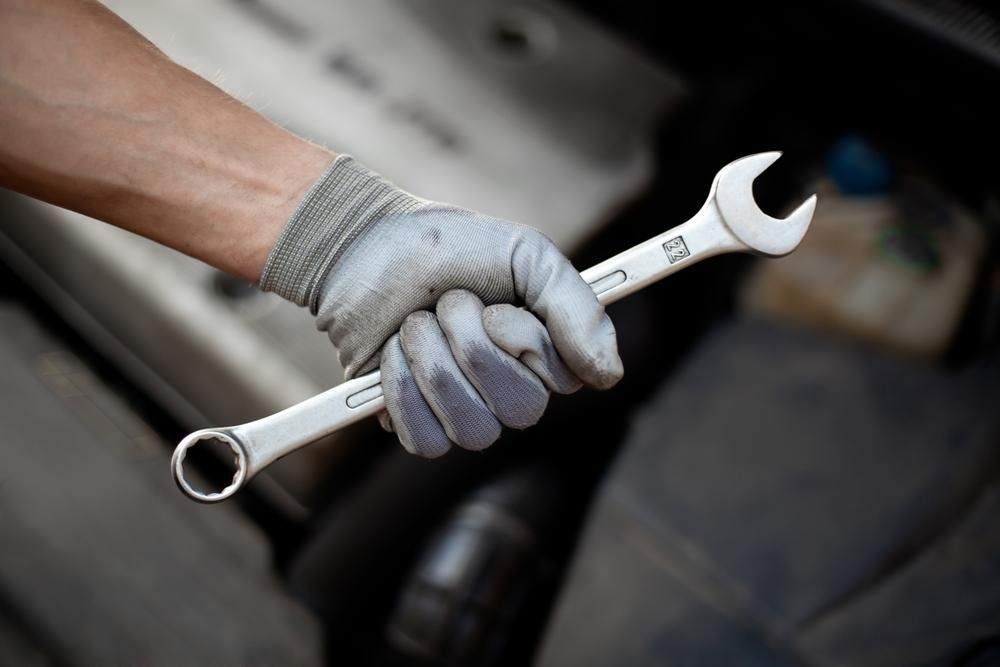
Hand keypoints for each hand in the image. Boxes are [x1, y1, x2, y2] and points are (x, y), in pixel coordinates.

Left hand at [261, 157, 622, 456]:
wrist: (367, 247)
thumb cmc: (451, 247)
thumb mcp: (527, 255)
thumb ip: (576, 306)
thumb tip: (609, 375)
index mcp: (544, 353)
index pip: (562, 381)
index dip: (525, 343)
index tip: (496, 307)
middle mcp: (511, 391)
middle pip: (519, 409)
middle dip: (471, 344)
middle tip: (447, 306)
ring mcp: (464, 414)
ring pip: (473, 429)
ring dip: (431, 362)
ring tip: (415, 324)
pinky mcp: (416, 425)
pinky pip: (425, 441)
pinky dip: (401, 391)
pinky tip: (393, 357)